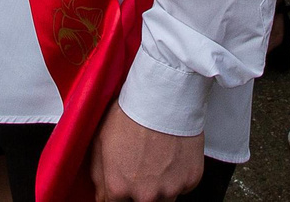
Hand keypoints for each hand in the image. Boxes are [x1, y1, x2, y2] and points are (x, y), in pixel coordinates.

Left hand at [90, 107, 205, 201]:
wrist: (163, 98)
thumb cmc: (130, 114)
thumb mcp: (100, 142)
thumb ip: (98, 177)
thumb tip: (102, 195)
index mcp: (119, 187)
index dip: (119, 192)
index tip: (124, 181)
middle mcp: (145, 195)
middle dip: (140, 191)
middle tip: (142, 167)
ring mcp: (170, 190)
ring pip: (164, 199)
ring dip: (160, 186)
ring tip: (158, 160)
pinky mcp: (191, 180)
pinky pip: (183, 187)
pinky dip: (179, 176)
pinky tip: (173, 155)